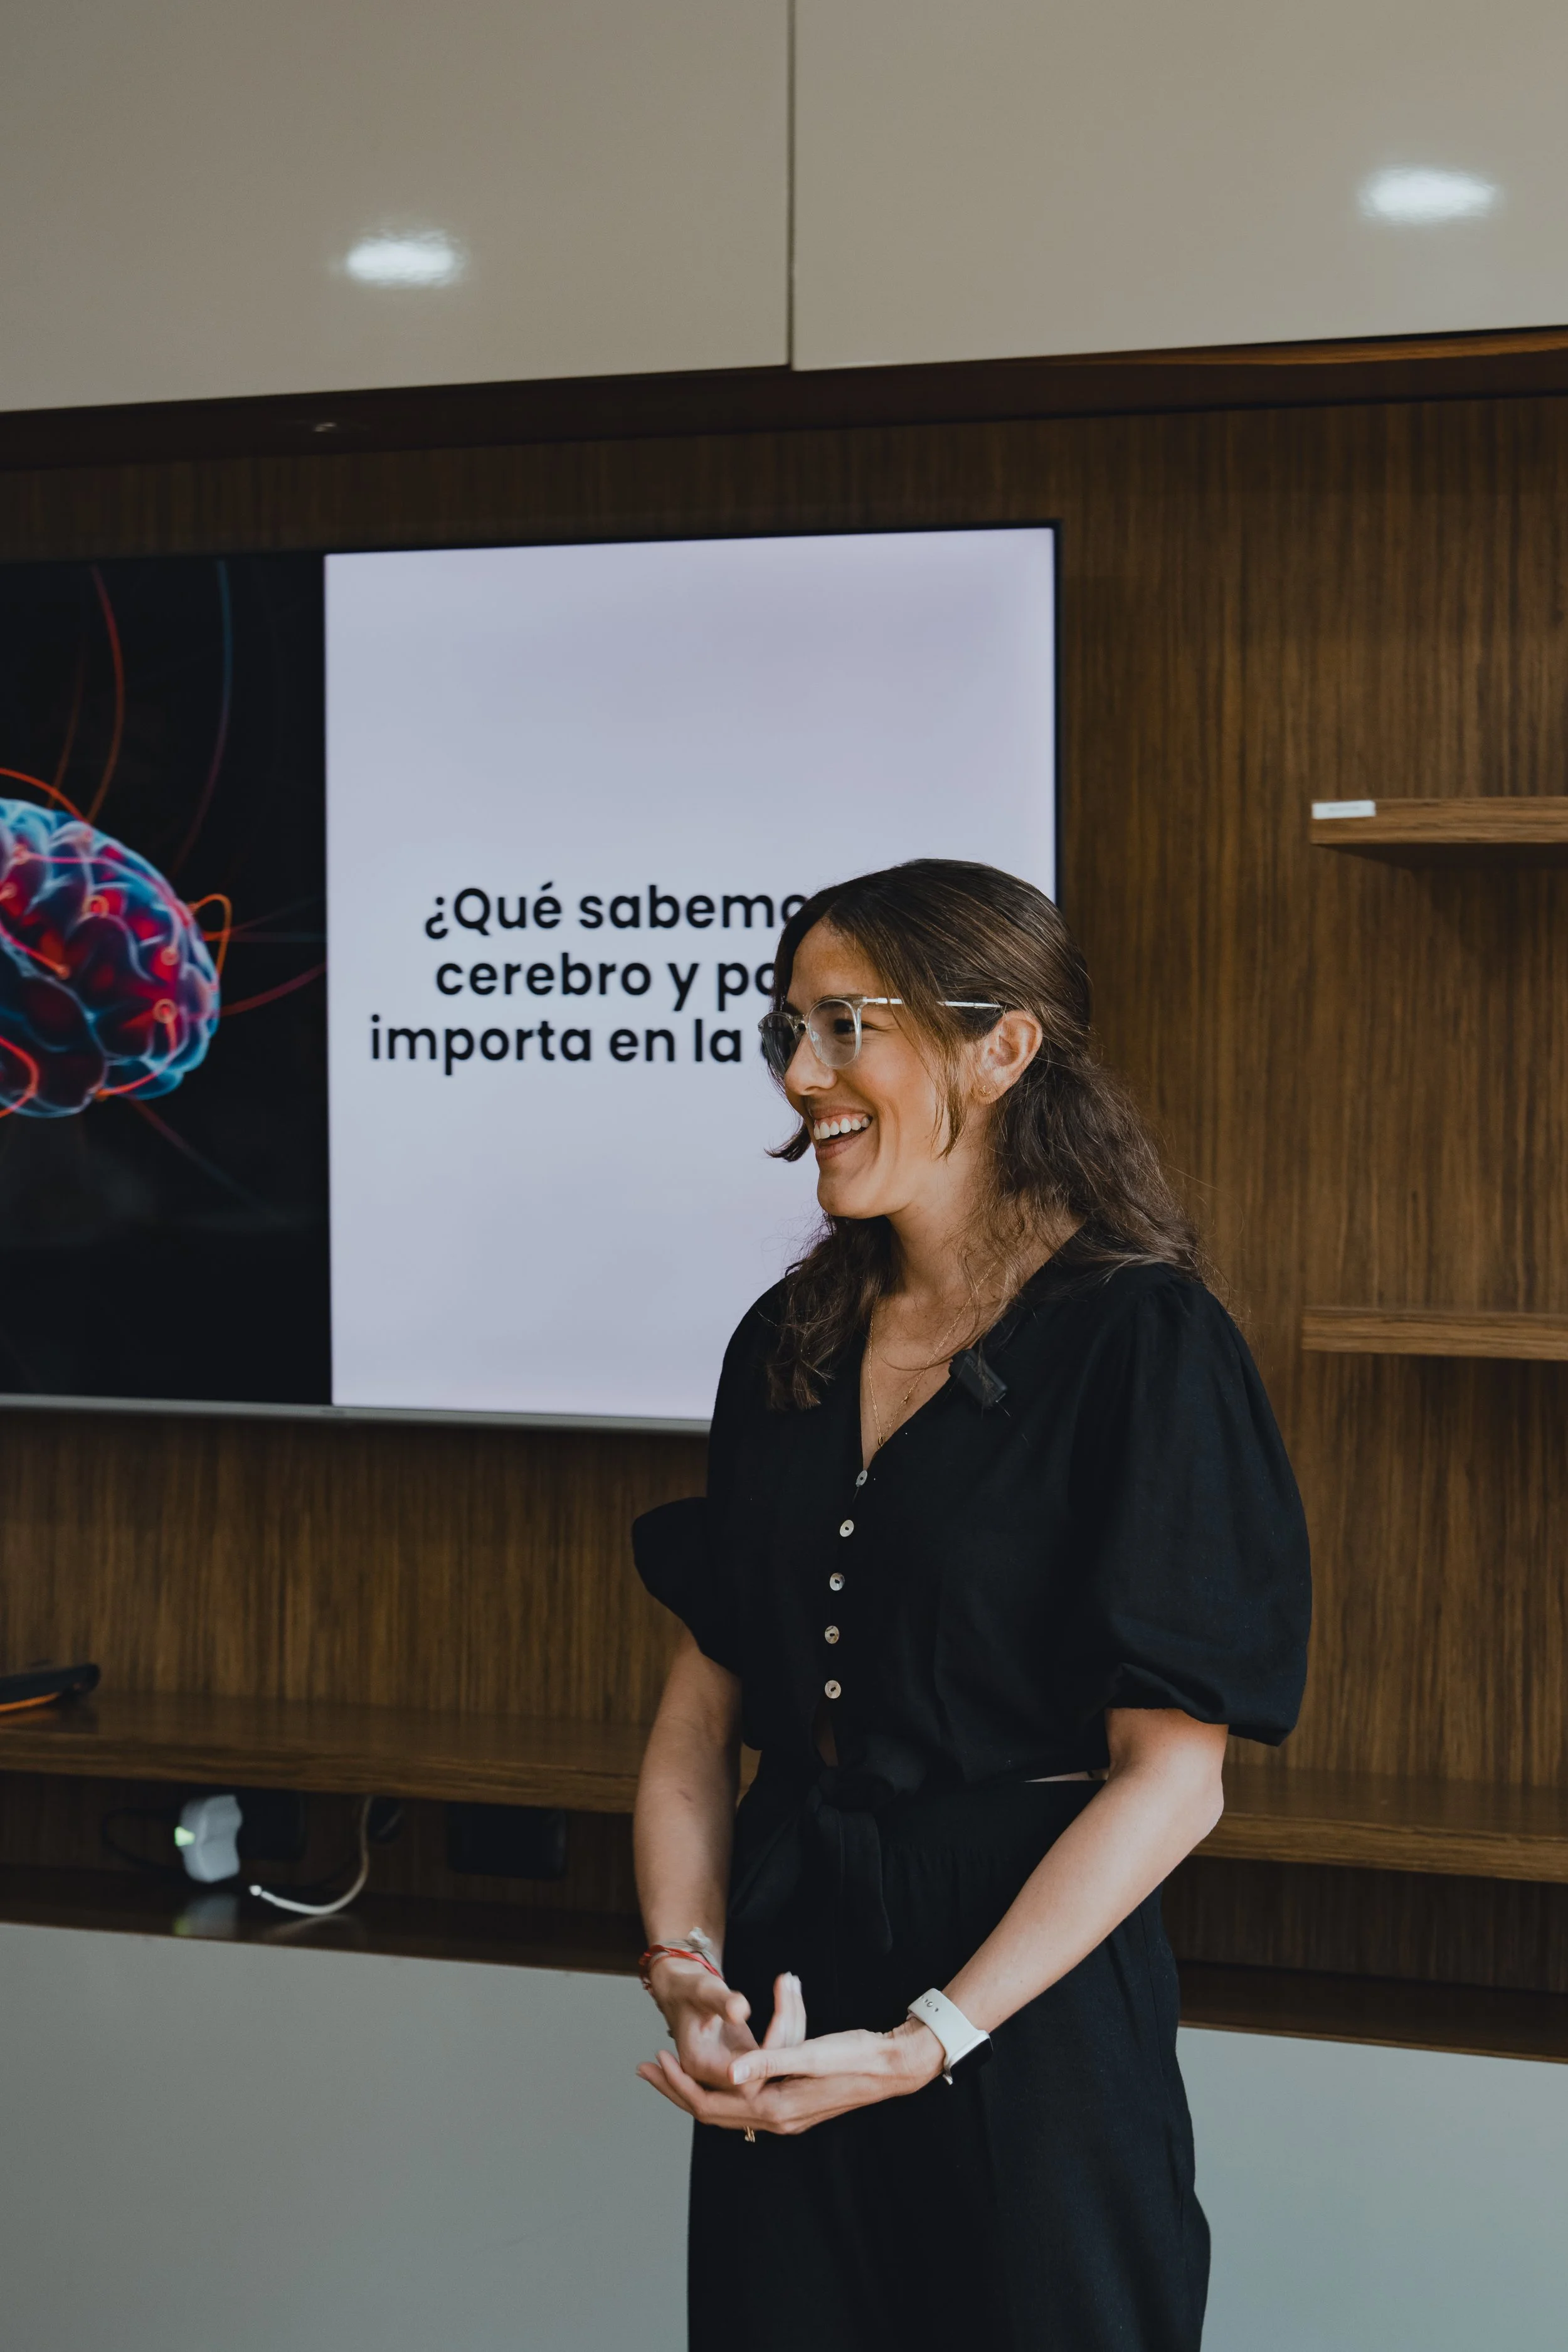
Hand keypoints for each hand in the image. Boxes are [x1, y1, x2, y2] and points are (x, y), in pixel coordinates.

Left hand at [639, 1993, 944, 2135]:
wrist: (893, 2065)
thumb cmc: (855, 2055)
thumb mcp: (811, 2052)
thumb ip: (769, 2061)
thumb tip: (729, 2073)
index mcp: (776, 2108)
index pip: (711, 2105)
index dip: (679, 2085)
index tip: (656, 2059)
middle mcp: (777, 2119)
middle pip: (712, 2112)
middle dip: (676, 2091)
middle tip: (647, 2068)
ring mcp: (787, 2115)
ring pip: (727, 2109)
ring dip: (696, 2089)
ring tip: (672, 2068)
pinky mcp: (795, 2104)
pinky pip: (745, 2103)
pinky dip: (723, 2089)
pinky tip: (720, 2074)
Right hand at [642, 1964, 806, 2099]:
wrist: (682, 1990)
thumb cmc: (688, 1989)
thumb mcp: (702, 1991)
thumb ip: (720, 2002)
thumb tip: (741, 2011)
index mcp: (702, 2064)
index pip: (746, 2076)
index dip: (769, 2055)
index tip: (782, 2013)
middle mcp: (718, 2075)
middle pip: (765, 2070)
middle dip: (787, 2028)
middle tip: (792, 1985)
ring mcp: (735, 2069)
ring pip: (774, 2060)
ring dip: (790, 2021)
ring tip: (791, 1983)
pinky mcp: (748, 2059)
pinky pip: (774, 2051)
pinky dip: (786, 2024)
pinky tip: (790, 1996)